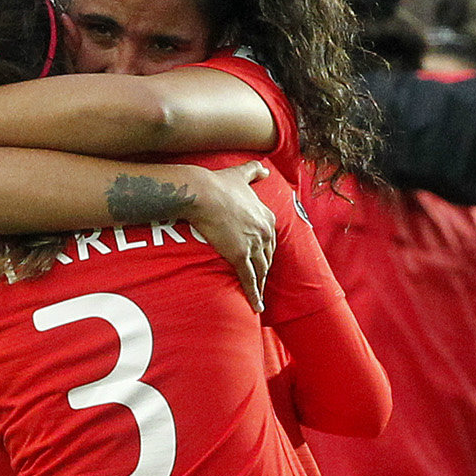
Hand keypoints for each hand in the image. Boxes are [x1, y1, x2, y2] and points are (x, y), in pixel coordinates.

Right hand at [183, 161, 274, 310]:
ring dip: (261, 285)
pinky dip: (254, 294)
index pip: (270, 240)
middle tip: (261, 281)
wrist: (204, 194)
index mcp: (266, 216)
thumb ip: (255, 170)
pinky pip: (249, 279)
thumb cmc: (219, 184)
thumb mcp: (241, 173)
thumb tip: (266, 169)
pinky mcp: (240, 256)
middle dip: (265, 270)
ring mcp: (253, 245)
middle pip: (268, 257)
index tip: (263, 260)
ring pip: (261, 270)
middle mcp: (264, 232)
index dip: (266, 252)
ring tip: (259, 297)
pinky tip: (257, 306)